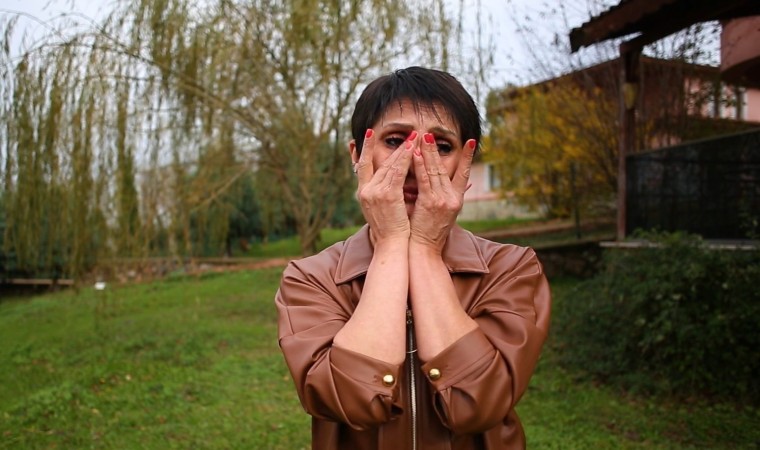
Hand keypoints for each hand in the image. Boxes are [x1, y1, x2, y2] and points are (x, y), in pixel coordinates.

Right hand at [355, 129, 413, 243]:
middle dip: (396, 147)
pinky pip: (398, 172)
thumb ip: (382, 194)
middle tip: (408, 133)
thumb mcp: (381, 210)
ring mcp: (375, 192)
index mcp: (362, 193)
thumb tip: (389, 183)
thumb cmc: (390, 232)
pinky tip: (414, 150)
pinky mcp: (387, 195)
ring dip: (404, 149)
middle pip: (380, 162)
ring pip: (390, 165)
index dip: (366, 148)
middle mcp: (365, 190)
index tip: (369, 132)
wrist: (391, 247)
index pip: (361, 165)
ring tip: (414, 137)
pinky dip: (406, 159)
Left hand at [409, 134, 476, 253]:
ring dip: (428, 153)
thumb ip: (442, 197)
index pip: (464, 174)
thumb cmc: (430, 233)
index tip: (471, 142)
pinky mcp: (430, 203)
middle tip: (430, 134)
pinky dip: (420, 166)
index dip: (468, 158)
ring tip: (423, 138)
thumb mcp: (441, 214)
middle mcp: (453, 198)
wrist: (426, 251)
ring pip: (434, 171)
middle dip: (436, 150)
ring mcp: (443, 200)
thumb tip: (441, 185)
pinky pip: (424, 180)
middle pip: (445, 169)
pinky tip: (414, 154)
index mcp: (457, 200)